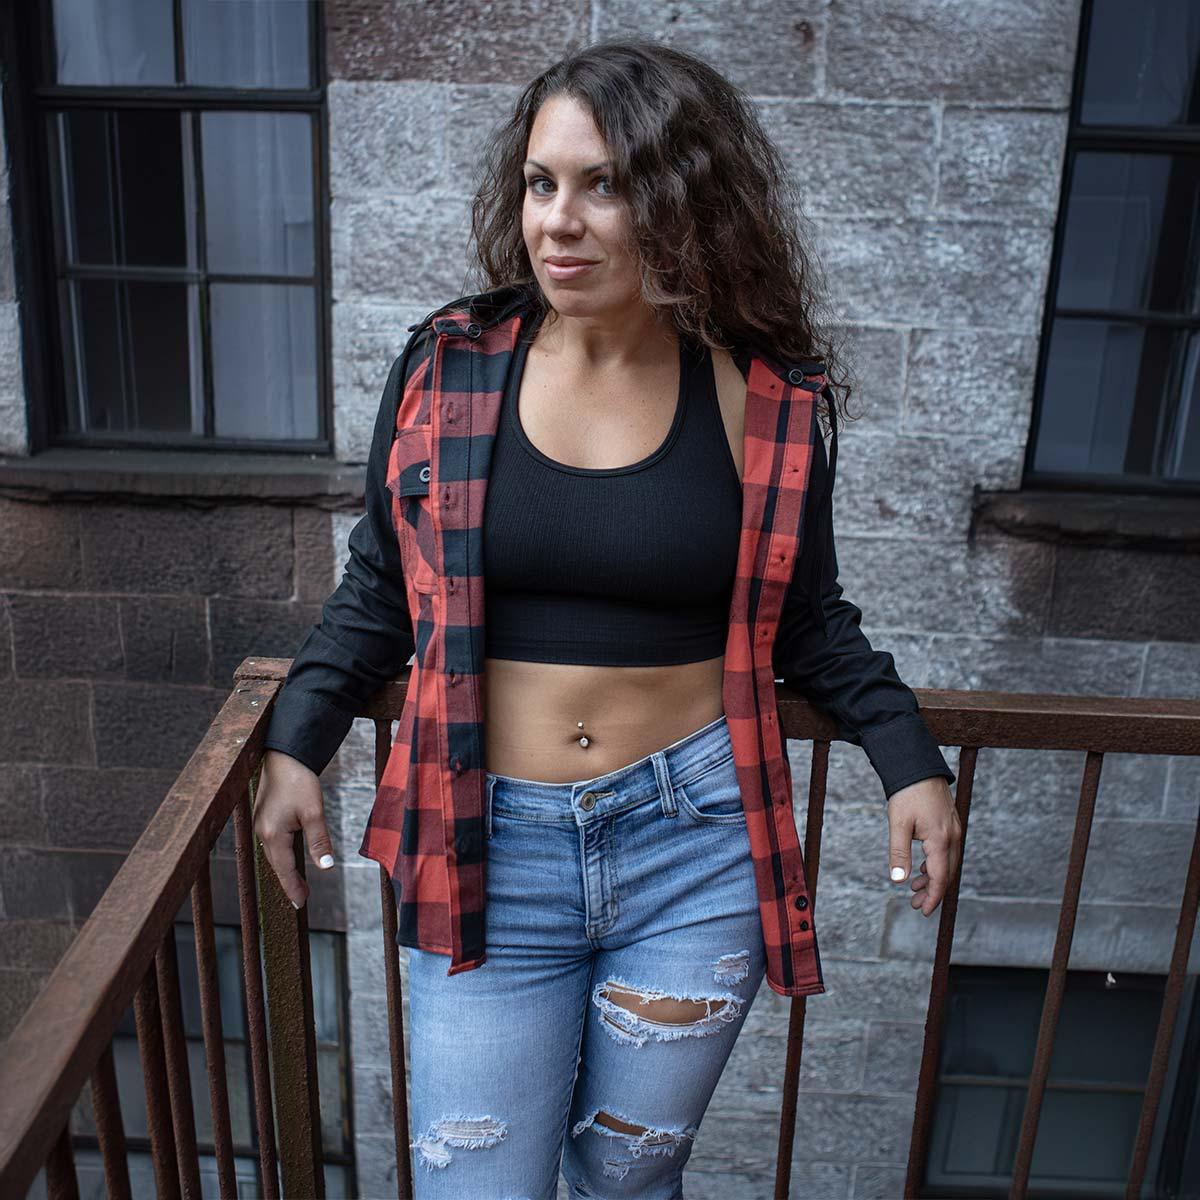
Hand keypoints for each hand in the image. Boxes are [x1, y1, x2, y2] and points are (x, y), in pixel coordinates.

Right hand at [253, 750, 336, 908]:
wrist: (284, 755)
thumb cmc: (299, 781)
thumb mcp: (314, 812)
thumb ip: (319, 841)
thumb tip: (326, 868)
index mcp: (273, 834)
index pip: (285, 869)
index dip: (293, 888)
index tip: (300, 904)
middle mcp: (262, 832)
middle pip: (277, 864)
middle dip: (288, 882)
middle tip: (300, 899)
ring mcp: (260, 824)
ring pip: (273, 854)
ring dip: (284, 869)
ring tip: (296, 883)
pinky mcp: (262, 816)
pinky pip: (272, 843)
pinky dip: (280, 854)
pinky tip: (287, 857)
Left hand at [886, 776, 960, 916]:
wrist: (918, 766)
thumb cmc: (907, 793)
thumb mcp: (898, 824)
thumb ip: (899, 853)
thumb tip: (898, 880)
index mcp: (941, 839)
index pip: (940, 877)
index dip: (932, 897)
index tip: (923, 910)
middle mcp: (953, 836)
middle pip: (946, 873)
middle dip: (932, 891)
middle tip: (915, 904)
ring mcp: (954, 829)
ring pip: (947, 862)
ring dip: (932, 878)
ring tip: (914, 888)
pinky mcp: (950, 823)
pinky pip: (947, 851)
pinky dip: (935, 863)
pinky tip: (922, 868)